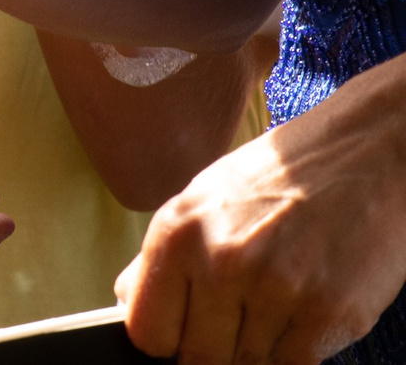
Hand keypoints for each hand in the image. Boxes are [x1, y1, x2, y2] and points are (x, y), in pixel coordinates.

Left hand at [118, 56, 405, 364]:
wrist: (367, 153)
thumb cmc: (281, 177)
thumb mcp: (204, 199)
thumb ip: (163, 256)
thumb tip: (128, 302)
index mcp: (179, 231)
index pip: (146, 330)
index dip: (165, 339)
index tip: (182, 332)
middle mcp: (222, 260)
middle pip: (197, 356)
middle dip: (214, 346)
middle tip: (237, 316)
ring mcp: (277, 290)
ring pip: (247, 364)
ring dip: (258, 346)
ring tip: (276, 301)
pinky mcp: (330, 314)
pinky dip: (296, 351)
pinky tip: (303, 311)